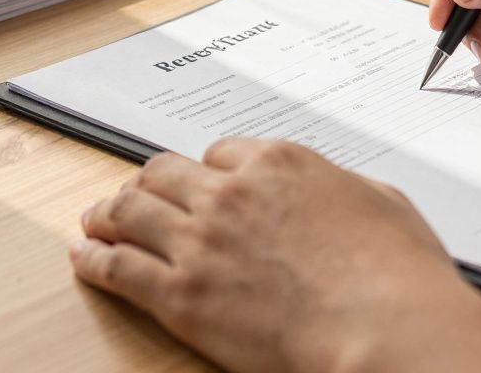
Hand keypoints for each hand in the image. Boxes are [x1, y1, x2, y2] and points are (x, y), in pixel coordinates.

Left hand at [70, 138, 480, 372]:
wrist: (383, 328)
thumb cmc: (396, 276)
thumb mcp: (385, 203)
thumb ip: (346, 188)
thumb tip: (339, 192)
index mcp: (280, 163)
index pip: (221, 153)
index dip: (207, 171)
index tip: (200, 183)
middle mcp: (230, 193)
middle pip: (165, 173)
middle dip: (147, 183)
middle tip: (134, 194)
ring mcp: (200, 242)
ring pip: (131, 211)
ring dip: (108, 212)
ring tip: (95, 219)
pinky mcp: (180, 294)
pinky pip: (118, 267)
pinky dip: (94, 259)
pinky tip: (84, 257)